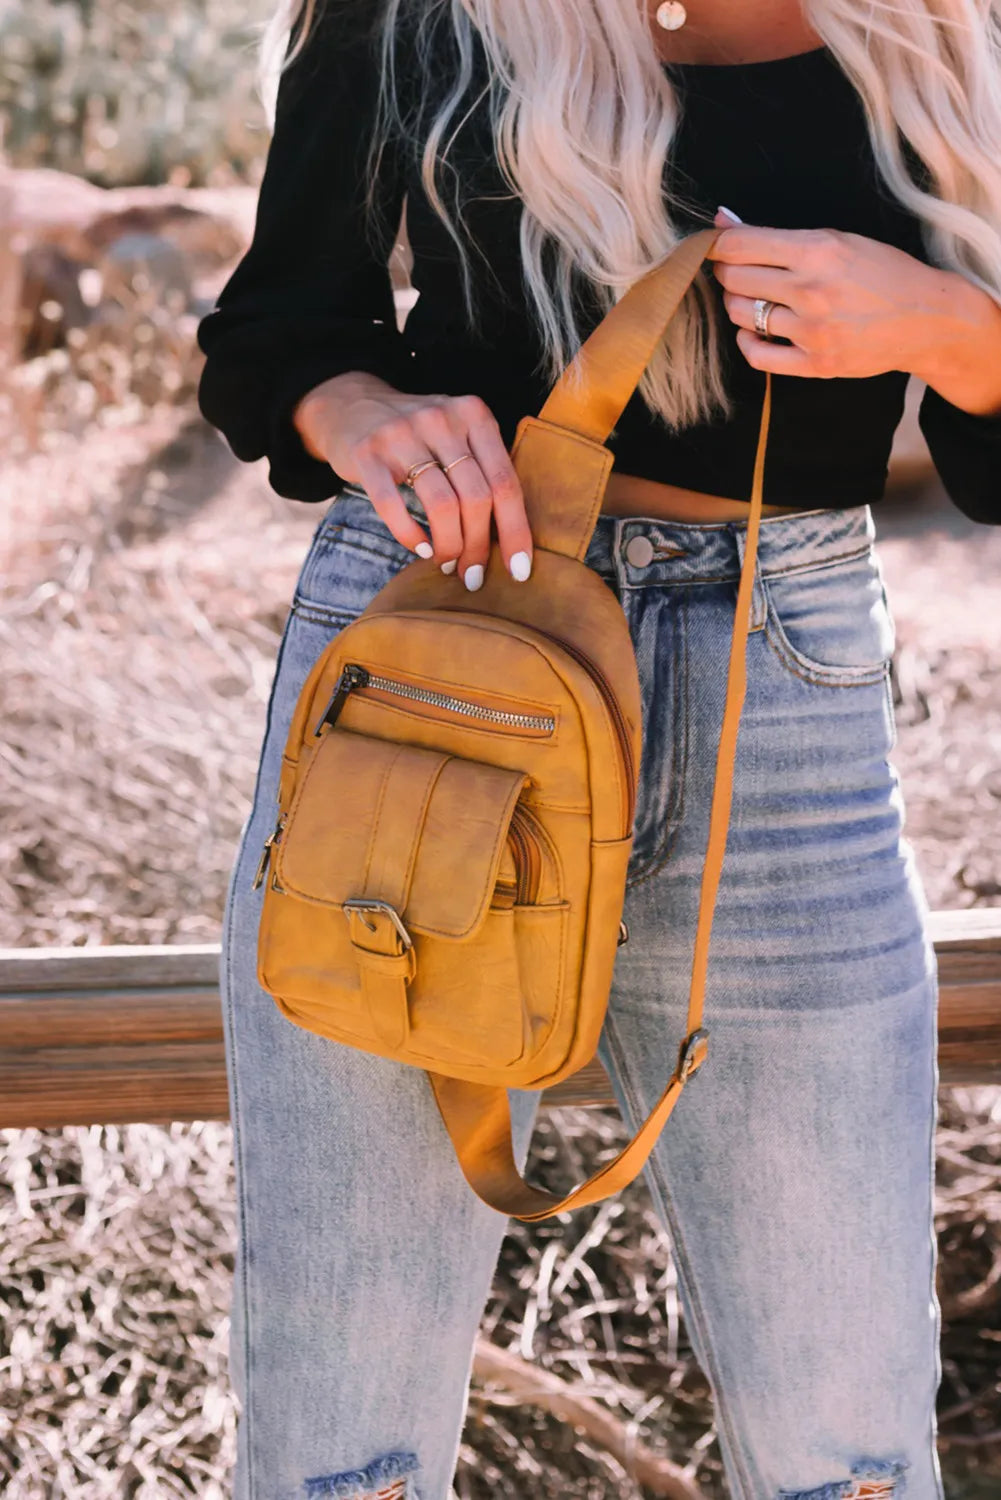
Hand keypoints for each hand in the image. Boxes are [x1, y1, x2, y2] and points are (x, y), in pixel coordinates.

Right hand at [294, 370, 532, 587]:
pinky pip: (394, 506)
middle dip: (478, 547)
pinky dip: (410, 535)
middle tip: (472, 575)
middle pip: (477, 498)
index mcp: (474, 414)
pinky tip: (421, 549)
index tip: (519, 571)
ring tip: (446, 564)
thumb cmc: (419, 436)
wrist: (351, 406)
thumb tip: (510, 539)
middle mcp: (441, 418)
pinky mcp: (367, 453)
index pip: (505, 482)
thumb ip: (484, 469)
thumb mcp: (458, 434)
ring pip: (442, 505)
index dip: (516, 531)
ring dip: (449, 546)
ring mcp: (402, 433)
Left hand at [706, 209, 1000, 398]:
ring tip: (751, 298)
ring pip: (741, 315)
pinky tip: (755, 332)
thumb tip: (722, 221)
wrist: (926, 318)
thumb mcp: (838, 239)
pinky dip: (747, 342)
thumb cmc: (882, 272)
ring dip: (737, 305)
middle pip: (735, 280)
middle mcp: (812, 290)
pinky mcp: (816, 363)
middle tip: (732, 272)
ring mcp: (813, 330)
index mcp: (819, 251)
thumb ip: (777, 235)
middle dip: (726, 273)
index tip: (718, 248)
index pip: (741, 246)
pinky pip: (757, 355)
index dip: (719, 246)